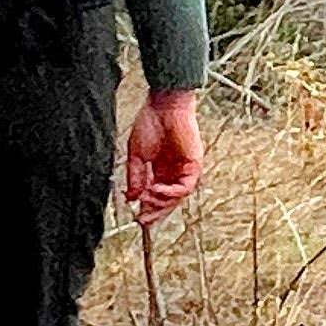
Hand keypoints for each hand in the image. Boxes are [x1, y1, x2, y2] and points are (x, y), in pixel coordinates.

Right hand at [125, 90, 203, 225]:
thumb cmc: (150, 123)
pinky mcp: (194, 165)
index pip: (156, 196)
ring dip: (161, 202)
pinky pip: (185, 187)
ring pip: (177, 197)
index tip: (137, 217)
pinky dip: (170, 192)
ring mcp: (185, 169)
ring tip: (146, 200)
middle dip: (155, 212)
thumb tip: (131, 198)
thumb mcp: (137, 156)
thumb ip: (135, 178)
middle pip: (168, 201)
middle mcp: (174, 172)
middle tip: (143, 220)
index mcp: (160, 170)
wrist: (163, 105)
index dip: (147, 208)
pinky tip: (156, 190)